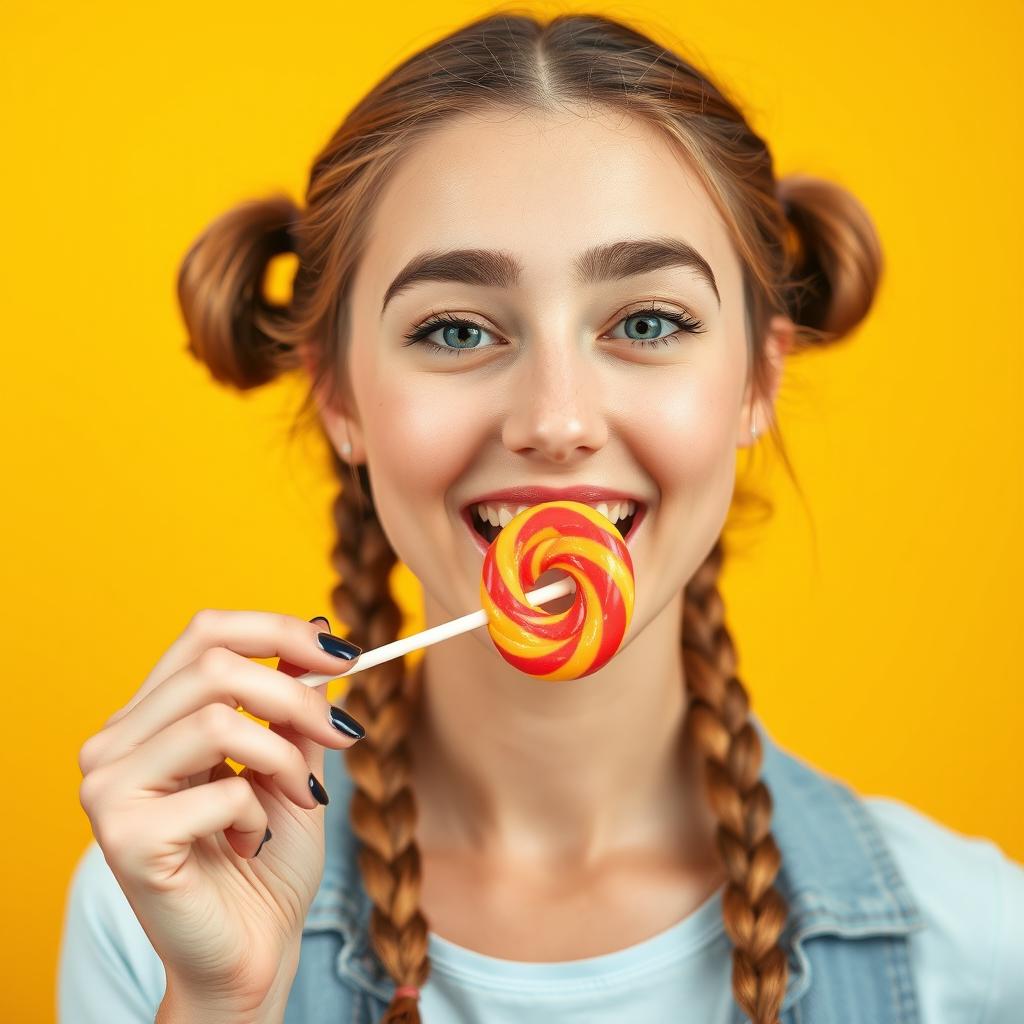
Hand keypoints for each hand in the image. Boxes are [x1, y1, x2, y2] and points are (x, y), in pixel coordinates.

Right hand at [77, 609, 363, 1011]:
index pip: (205, 632)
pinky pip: (224, 789)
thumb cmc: (268, 859)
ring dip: (285, 758)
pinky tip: (252, 842)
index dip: (278, 630)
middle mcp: (115, 742)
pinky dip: (260, 814)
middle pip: (215, 665)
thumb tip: (315, 632)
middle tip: (345, 733)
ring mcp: (110, 788)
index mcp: (150, 716)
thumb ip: (292, 702)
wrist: (252, 953)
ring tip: (299, 800)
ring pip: (219, 719)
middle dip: (298, 695)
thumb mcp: (292, 762)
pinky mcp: (124, 835)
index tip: (343, 653)